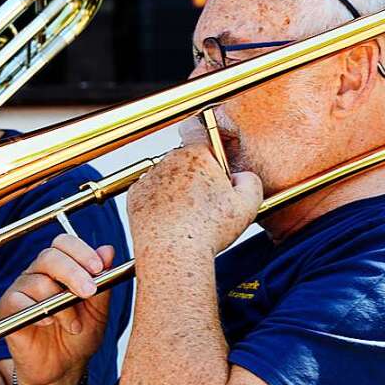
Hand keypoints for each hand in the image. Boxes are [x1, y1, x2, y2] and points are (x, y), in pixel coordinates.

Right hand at [1, 235, 114, 384]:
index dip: (81, 251)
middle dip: (73, 273)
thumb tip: (108, 250)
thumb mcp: (98, 310)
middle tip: (89, 293)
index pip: (64, 243)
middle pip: (49, 256)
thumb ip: (103, 282)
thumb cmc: (79, 336)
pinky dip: (38, 313)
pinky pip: (18, 301)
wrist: (63, 368)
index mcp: (60, 268)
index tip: (99, 268)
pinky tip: (49, 325)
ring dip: (62, 306)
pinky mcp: (7, 308)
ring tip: (74, 326)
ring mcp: (20, 290)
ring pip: (38, 282)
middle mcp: (38, 273)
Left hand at [127, 143, 261, 257]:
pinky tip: (172, 220)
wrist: (172, 253)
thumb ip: (250, 181)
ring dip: (177, 190)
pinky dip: (159, 204)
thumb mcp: (247, 204)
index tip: (214, 160)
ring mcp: (148, 178)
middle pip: (186, 160)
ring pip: (167, 178)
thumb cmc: (208, 230)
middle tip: (208, 200)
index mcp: (196, 154)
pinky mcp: (134, 196)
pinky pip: (150, 194)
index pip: (200, 131)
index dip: (209, 146)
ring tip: (189, 215)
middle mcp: (168, 160)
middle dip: (197, 174)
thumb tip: (240, 177)